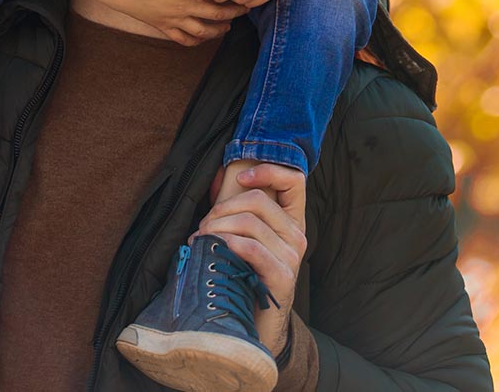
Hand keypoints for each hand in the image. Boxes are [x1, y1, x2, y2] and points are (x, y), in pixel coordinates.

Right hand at [106, 0, 250, 45]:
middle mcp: (182, 7)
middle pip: (216, 14)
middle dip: (234, 12)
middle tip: (246, 9)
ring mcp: (172, 20)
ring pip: (203, 32)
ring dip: (219, 30)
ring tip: (228, 26)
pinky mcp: (162, 27)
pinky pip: (184, 40)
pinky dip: (197, 41)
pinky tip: (204, 36)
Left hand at [195, 163, 306, 356]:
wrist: (252, 328)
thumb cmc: (241, 276)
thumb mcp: (242, 237)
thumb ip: (236, 208)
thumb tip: (218, 176)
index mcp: (291, 221)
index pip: (294, 180)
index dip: (267, 170)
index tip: (240, 178)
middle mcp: (296, 236)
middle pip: (257, 200)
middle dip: (221, 208)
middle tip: (203, 226)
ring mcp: (292, 257)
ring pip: (249, 222)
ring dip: (216, 227)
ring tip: (201, 240)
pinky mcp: (282, 277)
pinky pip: (250, 247)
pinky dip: (225, 244)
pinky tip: (211, 251)